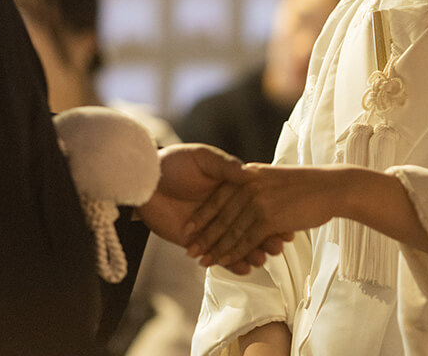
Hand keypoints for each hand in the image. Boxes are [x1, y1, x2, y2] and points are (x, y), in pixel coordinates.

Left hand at [138, 144, 288, 272]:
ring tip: (263, 259)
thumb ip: (224, 166)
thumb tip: (247, 172)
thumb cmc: (175, 163)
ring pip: (234, 244)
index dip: (270, 214)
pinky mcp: (194, 242)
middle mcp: (223, 209)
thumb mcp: (203, 158)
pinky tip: (244, 268)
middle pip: (248, 226)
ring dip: (250, 253)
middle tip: (278, 246)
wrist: (143, 181)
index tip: (284, 224)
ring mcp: (210, 227)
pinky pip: (216, 255)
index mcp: (230, 188)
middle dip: (264, 238)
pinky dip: (230, 264)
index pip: (254, 204)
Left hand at [183, 163, 427, 268]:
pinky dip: (234, 252)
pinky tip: (226, 263)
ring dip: (215, 248)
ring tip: (202, 261)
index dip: (202, 216)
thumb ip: (257, 184)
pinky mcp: (269, 217)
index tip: (189, 230)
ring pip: (230, 230)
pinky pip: (246, 239)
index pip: (219, 197)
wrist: (333, 185)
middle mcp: (250, 186)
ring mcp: (259, 201)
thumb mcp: (276, 177)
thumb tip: (244, 198)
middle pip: (220, 215)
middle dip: (203, 236)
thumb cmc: (308, 184)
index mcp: (250, 174)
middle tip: (190, 252)